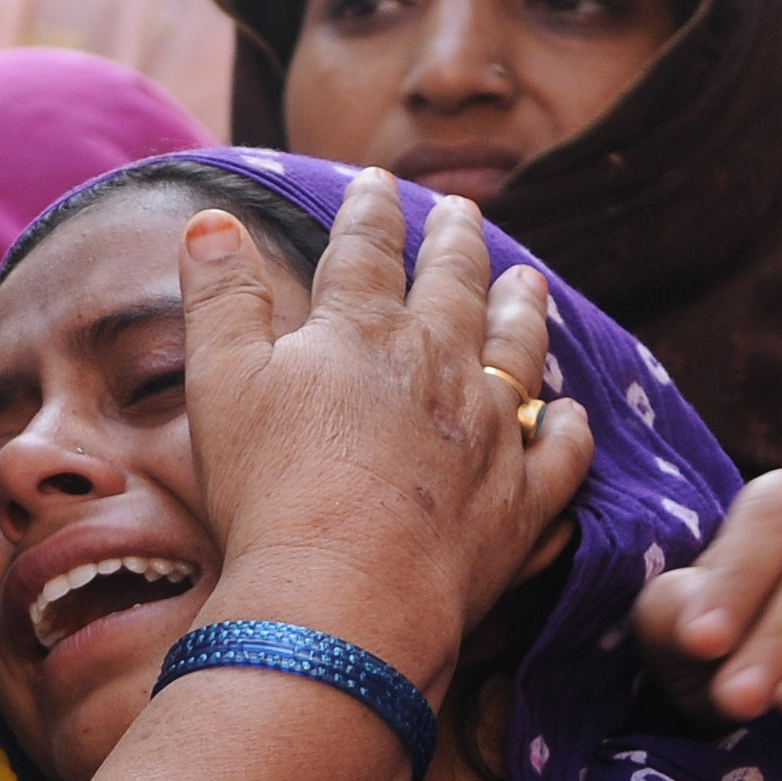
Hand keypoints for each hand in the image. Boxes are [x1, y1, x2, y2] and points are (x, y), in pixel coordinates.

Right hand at [178, 171, 593, 690]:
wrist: (343, 596)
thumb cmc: (269, 491)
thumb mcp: (220, 382)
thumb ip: (220, 296)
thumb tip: (211, 219)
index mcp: (361, 330)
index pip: (368, 249)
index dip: (370, 211)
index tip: (377, 183)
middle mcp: (439, 365)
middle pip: (455, 285)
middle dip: (458, 241)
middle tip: (465, 211)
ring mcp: (490, 433)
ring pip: (518, 352)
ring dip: (524, 310)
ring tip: (530, 281)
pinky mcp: (521, 502)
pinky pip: (559, 456)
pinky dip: (567, 430)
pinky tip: (570, 416)